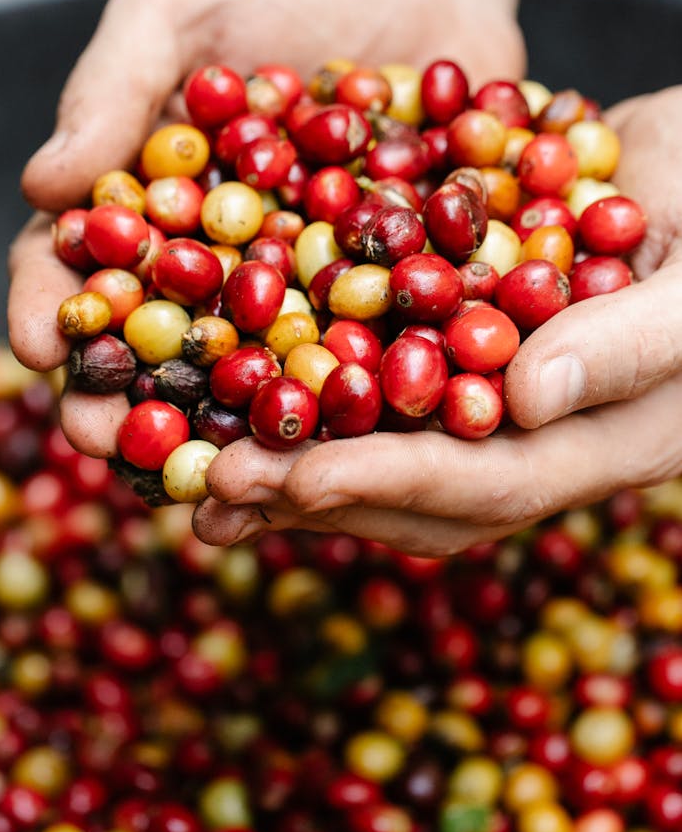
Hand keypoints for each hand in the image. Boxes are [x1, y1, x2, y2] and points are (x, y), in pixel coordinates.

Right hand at [8, 0, 522, 456]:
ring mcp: (308, 289)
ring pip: (266, 376)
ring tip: (227, 471)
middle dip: (134, 401)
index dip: (53, 312)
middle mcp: (221, 265)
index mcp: (150, 207)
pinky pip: (375, 351)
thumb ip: (114, 82)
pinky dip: (362, 396)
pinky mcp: (394, 294)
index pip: (81, 272)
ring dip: (241, 429)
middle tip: (117, 445)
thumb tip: (42, 186)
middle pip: (164, 350)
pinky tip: (355, 435)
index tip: (41, 350)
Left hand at [200, 86, 681, 555]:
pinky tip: (238, 377)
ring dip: (295, 456)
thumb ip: (634, 340)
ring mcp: (498, 393)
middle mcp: (542, 435)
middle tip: (212, 489)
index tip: (296, 478)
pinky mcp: (462, 341)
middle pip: (420, 489)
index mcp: (608, 439)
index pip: (489, 483)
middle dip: (316, 492)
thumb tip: (528, 398)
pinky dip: (308, 383)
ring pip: (388, 445)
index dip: (391, 482)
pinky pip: (377, 377)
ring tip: (197, 461)